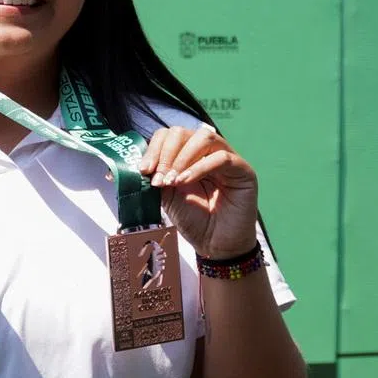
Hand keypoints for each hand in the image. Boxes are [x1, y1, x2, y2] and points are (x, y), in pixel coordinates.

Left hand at [140, 124, 258, 258]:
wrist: (215, 245)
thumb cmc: (194, 220)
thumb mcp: (167, 195)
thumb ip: (157, 176)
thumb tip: (134, 165)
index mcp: (188, 155)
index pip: (168, 136)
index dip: (154, 148)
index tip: (143, 170)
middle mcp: (207, 152)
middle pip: (183, 132)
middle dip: (165, 153)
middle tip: (158, 177)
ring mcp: (227, 158)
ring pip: (204, 137)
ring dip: (182, 157)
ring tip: (172, 180)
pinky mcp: (243, 170)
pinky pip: (221, 157)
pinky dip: (199, 167)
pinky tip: (185, 181)